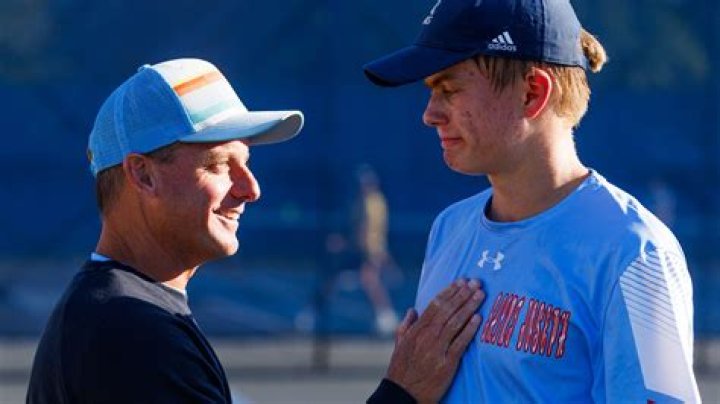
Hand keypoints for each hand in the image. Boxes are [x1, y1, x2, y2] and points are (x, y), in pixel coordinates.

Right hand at [385, 279, 484, 403]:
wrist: (403, 394)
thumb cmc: (401, 370)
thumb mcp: (398, 345)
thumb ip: (405, 326)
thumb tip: (412, 310)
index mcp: (416, 330)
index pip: (435, 305)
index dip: (449, 292)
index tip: (460, 282)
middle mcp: (426, 336)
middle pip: (447, 310)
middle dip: (462, 294)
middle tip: (476, 282)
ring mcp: (436, 349)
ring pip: (455, 322)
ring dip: (469, 307)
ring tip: (480, 295)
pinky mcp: (446, 363)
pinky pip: (460, 343)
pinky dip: (469, 329)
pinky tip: (478, 318)